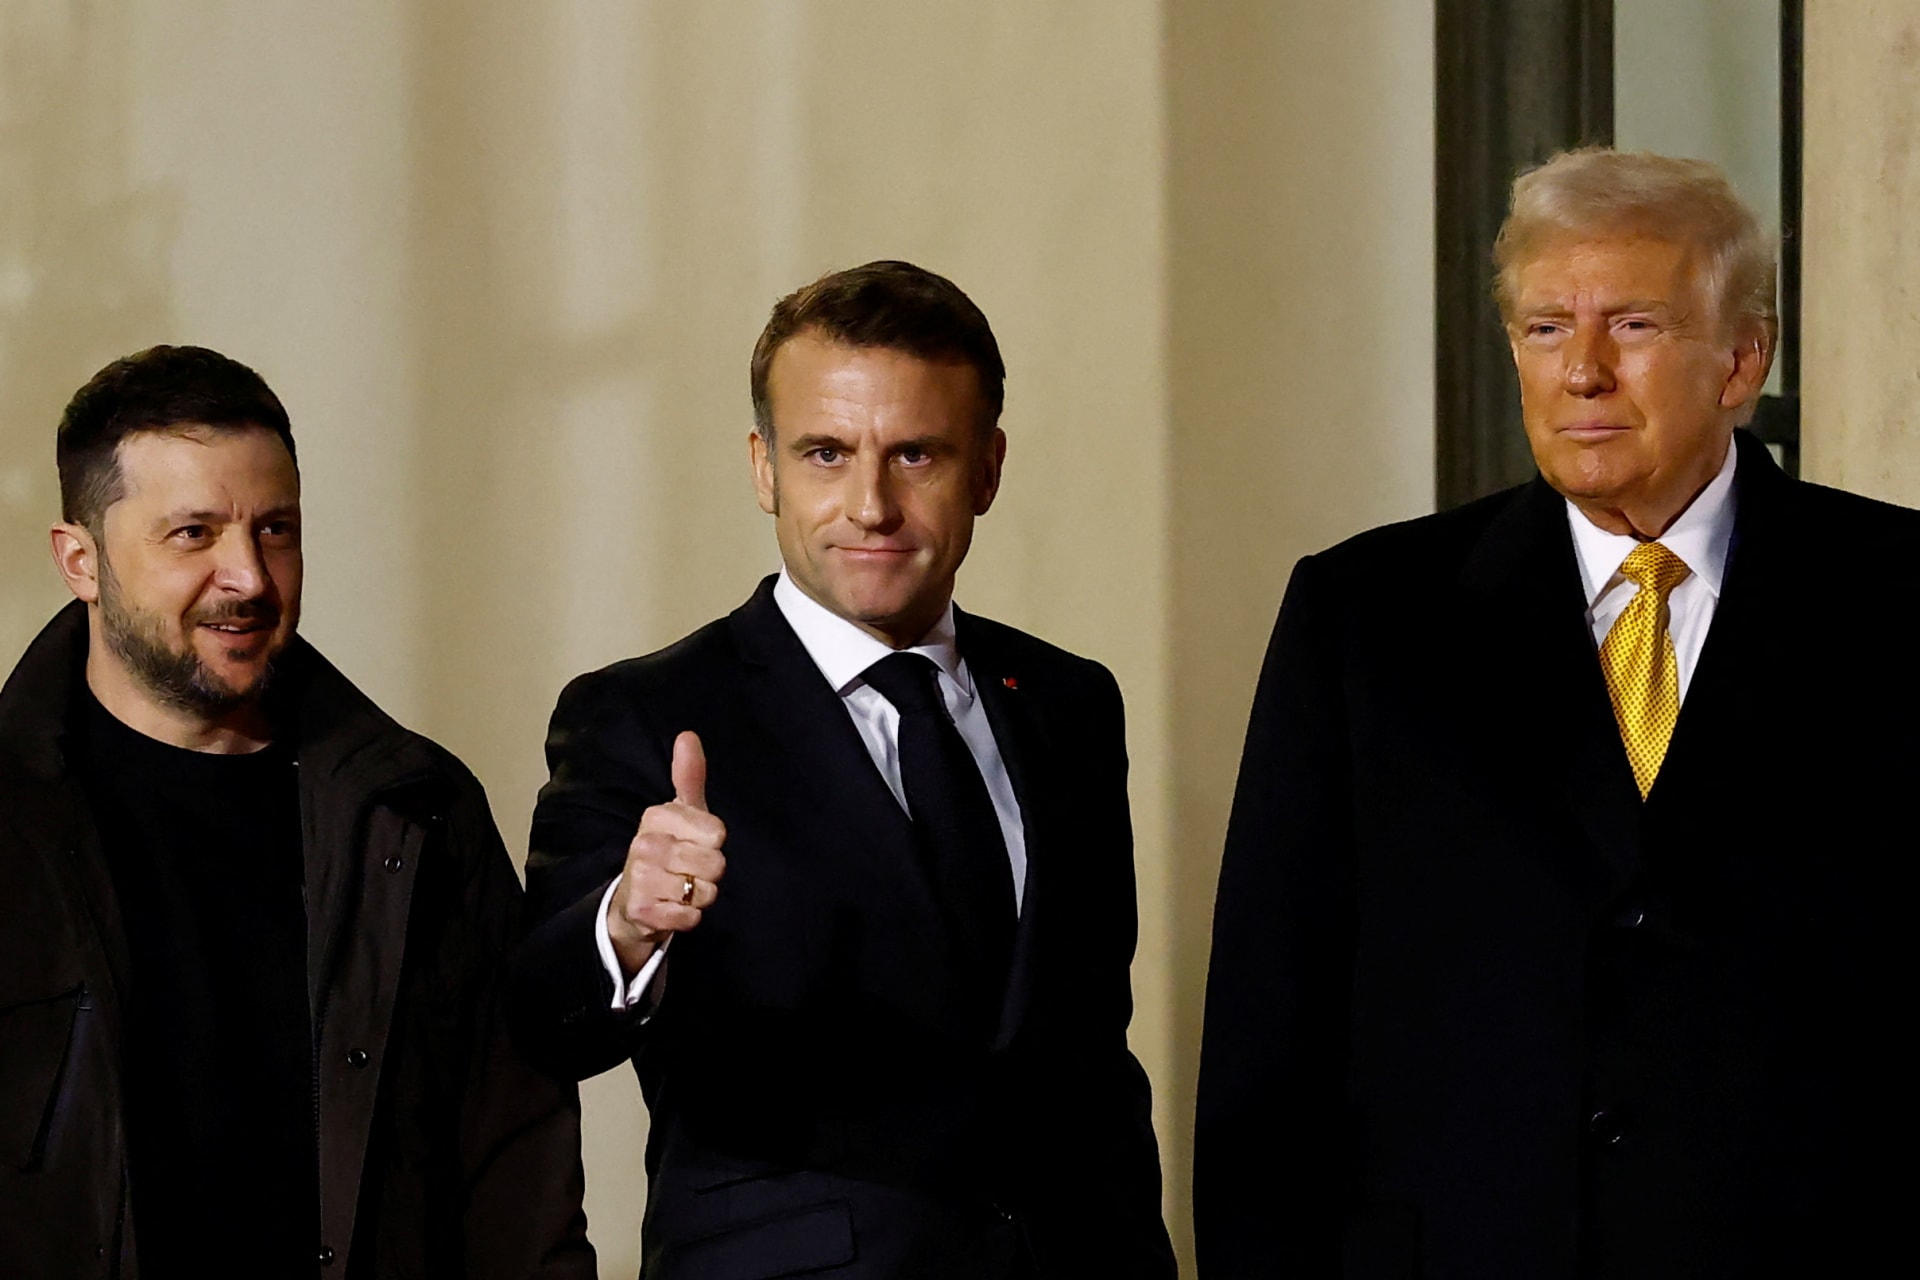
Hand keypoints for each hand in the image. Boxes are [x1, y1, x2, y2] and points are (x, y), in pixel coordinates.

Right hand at [606, 730, 726, 976]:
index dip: (713, 843)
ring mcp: (641, 878)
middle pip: (715, 864)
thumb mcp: (681, 812)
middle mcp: (644, 844)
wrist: (633, 901)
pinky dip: (689, 917)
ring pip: (704, 891)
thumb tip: (688, 735)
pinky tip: (673, 908)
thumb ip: (688, 776)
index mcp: (656, 816)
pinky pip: (691, 917)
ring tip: (680, 889)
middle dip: (710, 873)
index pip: (717, 833)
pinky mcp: (643, 911)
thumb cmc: (668, 851)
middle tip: (688, 870)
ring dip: (700, 896)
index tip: (693, 843)